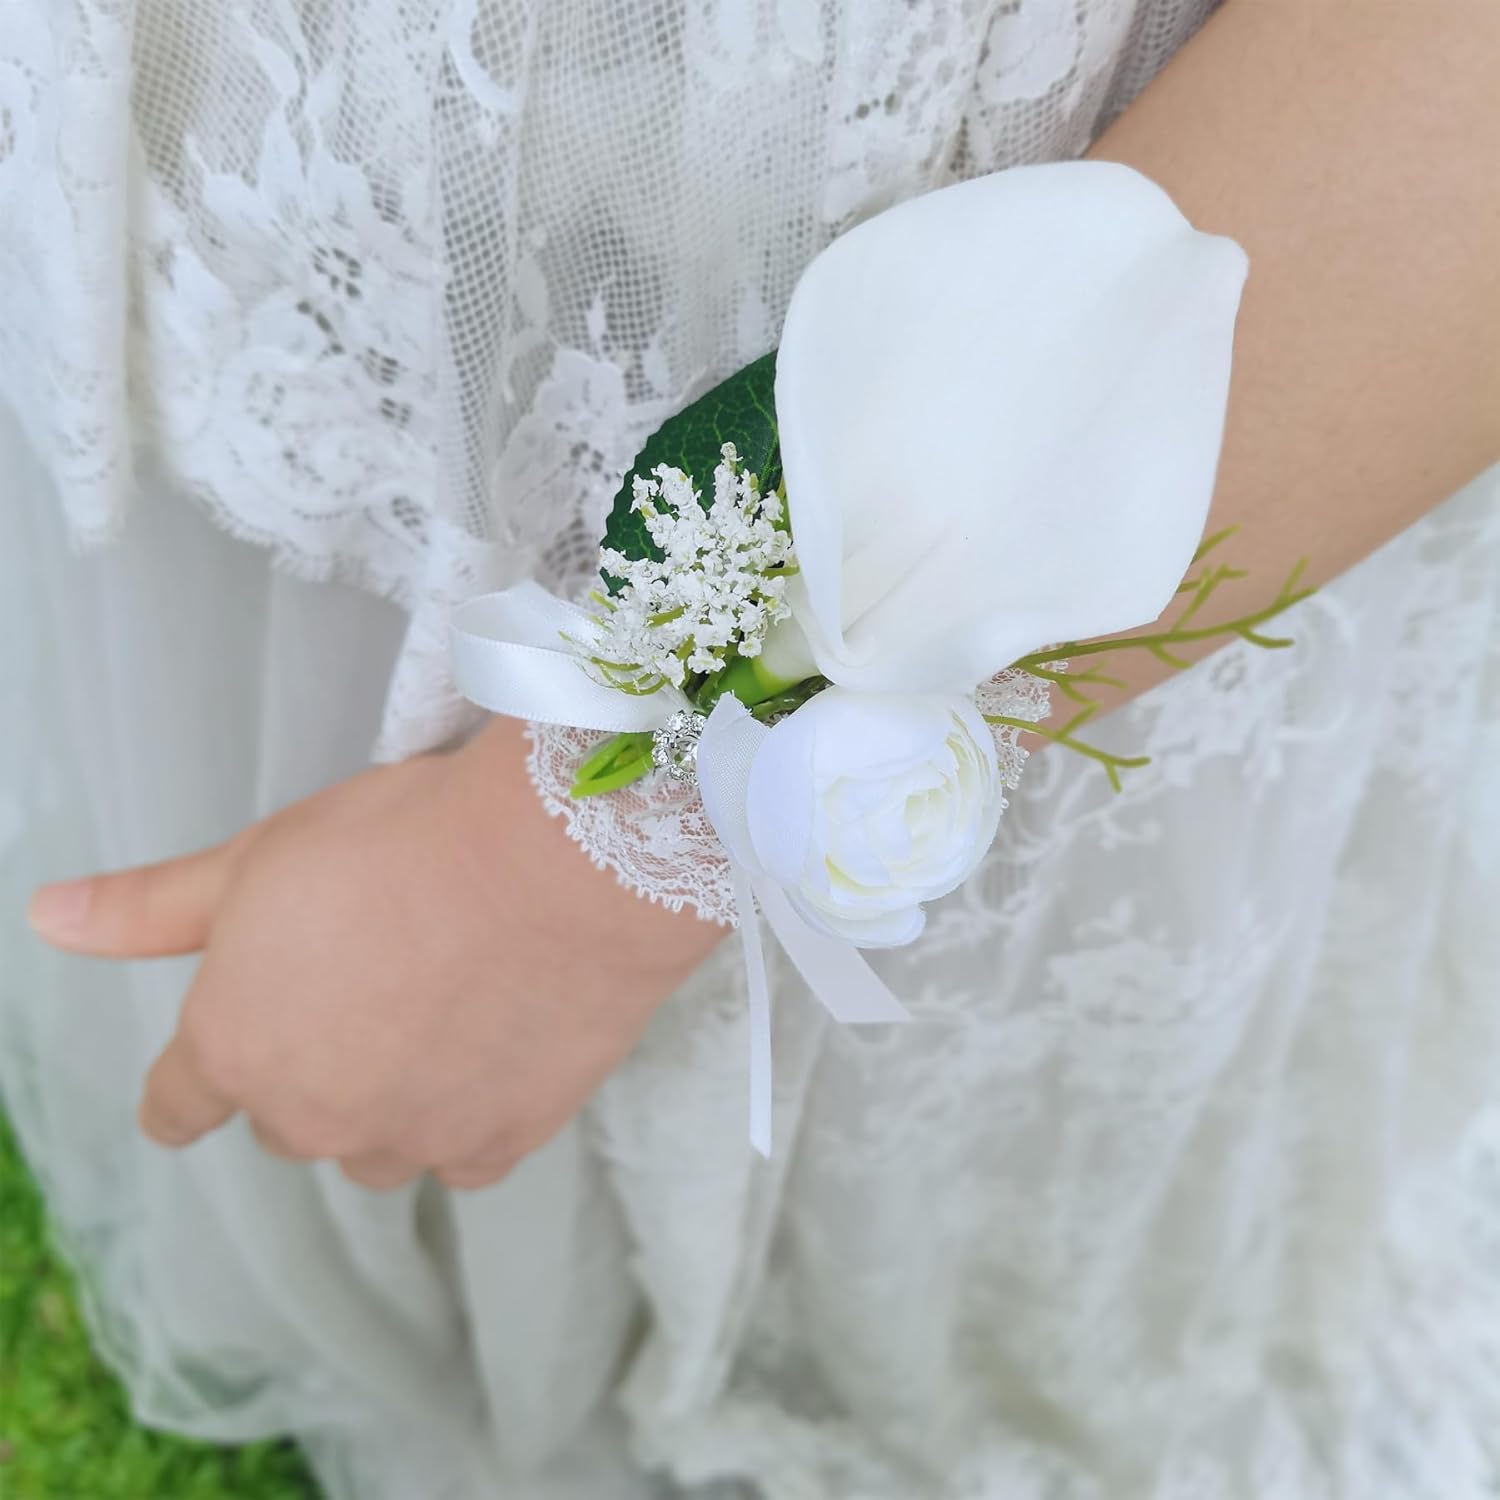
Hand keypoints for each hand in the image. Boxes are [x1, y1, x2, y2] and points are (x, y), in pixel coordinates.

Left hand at [25, 719, 722, 1188]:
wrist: (557, 865)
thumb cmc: (403, 844)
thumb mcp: (259, 859)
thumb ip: (150, 908)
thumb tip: (48, 918)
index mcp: (236, 1047)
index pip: (181, 1105)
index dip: (189, 1090)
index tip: (203, 1086)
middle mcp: (312, 1115)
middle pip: (288, 1119)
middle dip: (310, 1067)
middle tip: (368, 980)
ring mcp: (410, 1139)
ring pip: (376, 1146)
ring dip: (389, 1101)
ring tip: (437, 1014)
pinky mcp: (500, 1145)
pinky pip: (462, 1155)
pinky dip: (467, 1116)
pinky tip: (492, 1050)